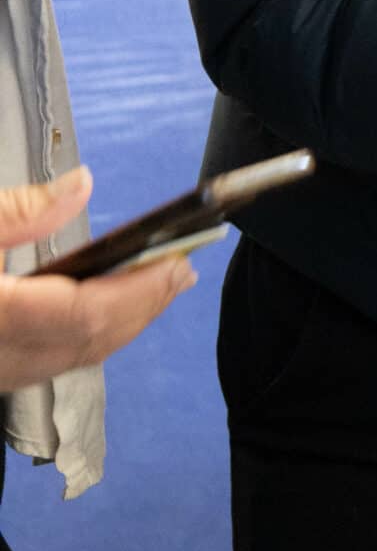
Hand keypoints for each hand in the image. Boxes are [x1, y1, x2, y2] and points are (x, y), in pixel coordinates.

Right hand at [0, 167, 197, 395]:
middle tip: (185, 270)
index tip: (179, 262)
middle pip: (87, 344)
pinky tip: (97, 311)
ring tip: (156, 286)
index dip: (139, 292)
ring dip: (119, 325)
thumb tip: (82, 185)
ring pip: (69, 360)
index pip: (83, 315)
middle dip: (142, 308)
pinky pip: (44, 365)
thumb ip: (17, 211)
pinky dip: (83, 338)